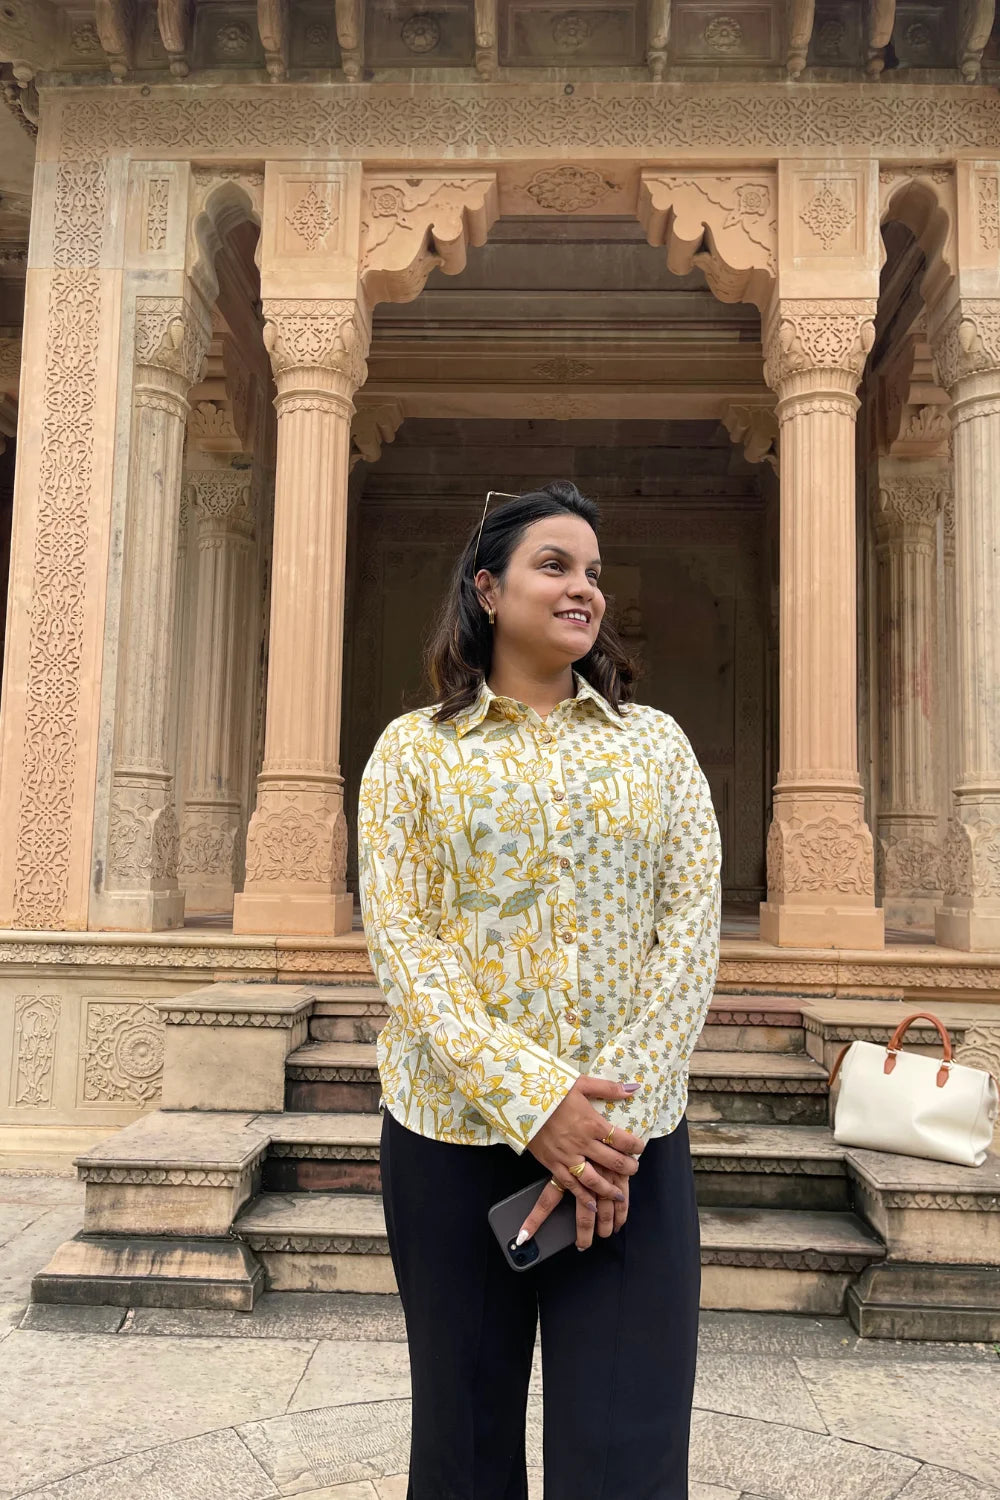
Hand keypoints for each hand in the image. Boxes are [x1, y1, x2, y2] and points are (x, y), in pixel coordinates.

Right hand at [520, 1075, 643, 1247]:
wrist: (520, 1099)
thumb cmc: (550, 1089)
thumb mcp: (581, 1083)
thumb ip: (608, 1088)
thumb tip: (634, 1088)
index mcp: (591, 1122)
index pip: (622, 1139)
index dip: (636, 1146)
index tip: (640, 1147)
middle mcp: (582, 1143)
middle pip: (613, 1161)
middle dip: (628, 1168)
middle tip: (634, 1169)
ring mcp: (567, 1156)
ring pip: (594, 1180)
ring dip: (610, 1189)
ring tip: (620, 1194)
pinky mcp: (552, 1164)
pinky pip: (571, 1185)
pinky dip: (584, 1197)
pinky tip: (593, 1204)